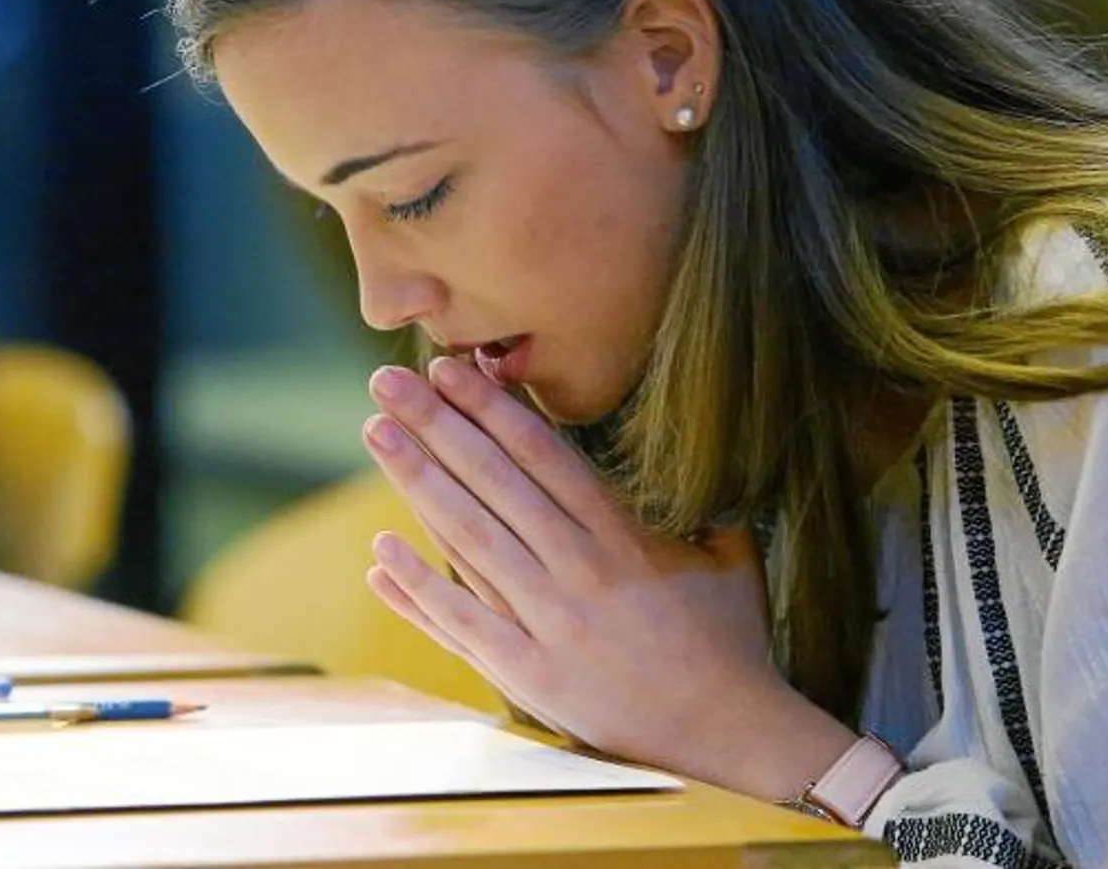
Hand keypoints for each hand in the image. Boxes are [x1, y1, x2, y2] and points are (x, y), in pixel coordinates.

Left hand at [361, 357, 856, 799]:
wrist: (731, 737)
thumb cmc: (731, 643)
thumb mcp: (727, 556)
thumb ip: (694, 502)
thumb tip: (686, 449)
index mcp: (625, 536)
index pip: (544, 455)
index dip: (492, 408)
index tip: (452, 369)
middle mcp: (581, 571)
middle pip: (495, 483)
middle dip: (438, 425)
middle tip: (388, 381)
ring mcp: (552, 624)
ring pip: (470, 539)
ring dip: (418, 482)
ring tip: (376, 433)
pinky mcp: (530, 676)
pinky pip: (463, 622)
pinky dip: (419, 587)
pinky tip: (380, 551)